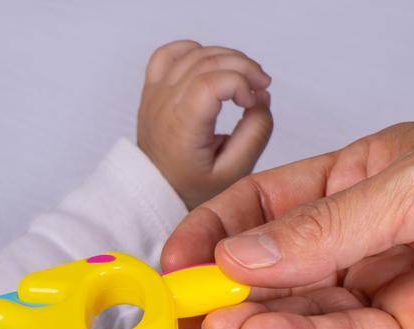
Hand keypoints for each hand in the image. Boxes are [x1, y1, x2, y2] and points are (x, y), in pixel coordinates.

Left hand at [136, 39, 272, 211]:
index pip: (212, 82)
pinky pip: (168, 54)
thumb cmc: (192, 186)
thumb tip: (261, 97)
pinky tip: (211, 65)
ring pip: (193, 53)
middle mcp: (164, 104)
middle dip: (244, 66)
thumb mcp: (234, 172)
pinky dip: (193, 50)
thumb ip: (256, 133)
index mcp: (183, 126)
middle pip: (207, 61)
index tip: (252, 102)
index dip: (241, 83)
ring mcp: (155, 94)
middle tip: (261, 86)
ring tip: (244, 78)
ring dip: (226, 57)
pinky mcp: (151, 90)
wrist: (154, 192)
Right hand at [161, 83, 413, 328]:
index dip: (217, 233)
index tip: (174, 260)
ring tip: (212, 325)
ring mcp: (397, 294)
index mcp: (370, 178)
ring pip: (308, 315)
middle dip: (224, 287)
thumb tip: (241, 258)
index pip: (270, 208)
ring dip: (257, 322)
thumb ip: (325, 229)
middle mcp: (377, 240)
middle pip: (279, 269)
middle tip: (175, 307)